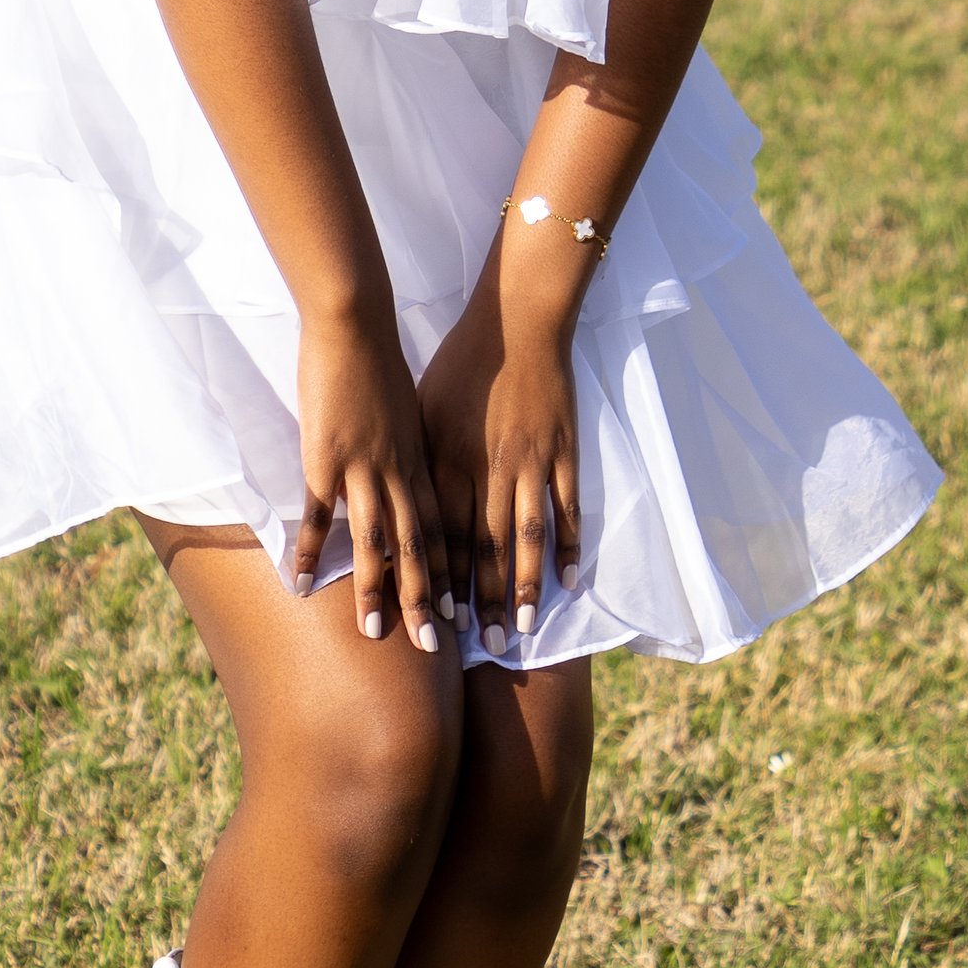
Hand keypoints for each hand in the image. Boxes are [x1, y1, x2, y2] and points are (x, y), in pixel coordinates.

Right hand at [291, 298, 445, 648]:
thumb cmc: (381, 361)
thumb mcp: (410, 410)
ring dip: (375, 591)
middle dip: (427, 600)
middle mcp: (398, 473)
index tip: (463, 611)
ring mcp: (362, 470)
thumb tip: (410, 473)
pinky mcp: (324, 461)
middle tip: (435, 647)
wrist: (355, 326)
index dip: (454, 573)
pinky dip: (308, 552)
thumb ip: (410, 447)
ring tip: (374, 634)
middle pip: (419, 547)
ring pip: (375, 542)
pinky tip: (300, 583)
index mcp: (422, 461)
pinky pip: (317, 516)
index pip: (444, 528)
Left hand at [418, 278, 581, 653]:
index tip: (436, 622)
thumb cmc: (460, 366)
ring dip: (525, 586)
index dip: (441, 582)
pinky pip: (566, 510)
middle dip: (481, 600)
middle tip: (481, 645)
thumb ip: (417, 462)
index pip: (443, 534)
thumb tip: (399, 508)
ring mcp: (530, 463)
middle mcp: (488, 469)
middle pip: (485, 548)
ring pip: (527, 537)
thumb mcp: (423, 412)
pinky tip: (567, 580)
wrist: (516, 323)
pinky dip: (569, 547)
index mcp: (448, 460)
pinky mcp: (562, 452)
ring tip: (523, 626)